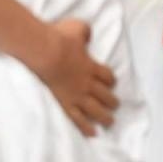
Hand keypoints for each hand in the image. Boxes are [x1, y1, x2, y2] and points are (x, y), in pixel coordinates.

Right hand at [37, 18, 118, 134]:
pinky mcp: (64, 103)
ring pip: (95, 109)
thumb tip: (87, 35)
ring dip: (105, 116)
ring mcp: (77, 95)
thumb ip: (85, 31)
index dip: (110, 80)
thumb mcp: (77, 27)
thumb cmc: (60, 38)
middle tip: (116, 106)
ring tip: (110, 122)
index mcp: (91, 66)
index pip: (106, 76)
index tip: (112, 83)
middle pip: (104, 95)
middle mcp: (88, 83)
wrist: (46, 52)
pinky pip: (78, 119)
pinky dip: (86, 127)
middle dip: (112, 101)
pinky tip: (93, 133)